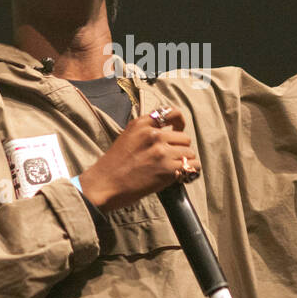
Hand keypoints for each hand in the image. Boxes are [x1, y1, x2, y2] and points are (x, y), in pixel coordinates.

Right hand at [78, 106, 200, 211]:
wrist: (104, 184)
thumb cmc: (113, 164)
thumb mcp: (127, 136)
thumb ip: (145, 131)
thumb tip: (167, 132)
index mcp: (142, 124)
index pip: (172, 113)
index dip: (179, 123)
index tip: (178, 130)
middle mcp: (153, 135)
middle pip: (184, 137)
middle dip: (180, 148)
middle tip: (172, 157)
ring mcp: (161, 152)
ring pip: (189, 152)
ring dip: (184, 161)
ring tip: (174, 168)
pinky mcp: (167, 170)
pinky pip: (192, 166)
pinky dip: (190, 171)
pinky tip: (182, 175)